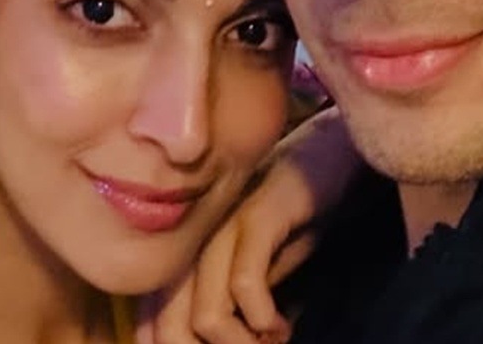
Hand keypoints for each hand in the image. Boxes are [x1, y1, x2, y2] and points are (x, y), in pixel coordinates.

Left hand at [138, 107, 361, 343]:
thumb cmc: (288, 221)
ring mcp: (221, 227)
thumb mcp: (255, 272)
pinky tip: (281, 323)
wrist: (328, 158)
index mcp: (182, 257)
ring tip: (274, 340)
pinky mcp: (256, 216)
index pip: (153, 327)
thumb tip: (210, 343)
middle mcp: (190, 243)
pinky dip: (264, 318)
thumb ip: (227, 306)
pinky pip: (244, 283)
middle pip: (172, 331)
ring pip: (206, 316)